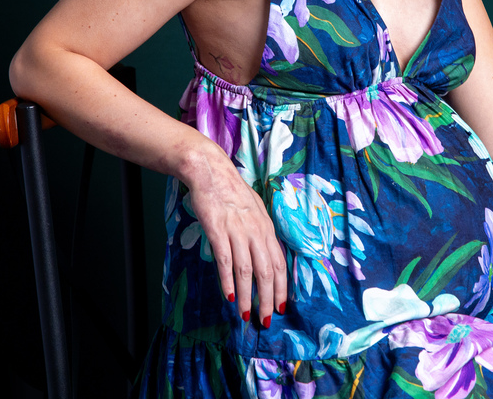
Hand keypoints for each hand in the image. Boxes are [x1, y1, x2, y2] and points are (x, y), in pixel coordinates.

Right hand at [182, 143, 287, 327]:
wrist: (211, 171)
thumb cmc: (232, 192)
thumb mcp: (255, 212)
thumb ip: (261, 234)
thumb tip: (267, 259)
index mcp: (267, 228)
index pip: (279, 264)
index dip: (282, 288)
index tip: (281, 307)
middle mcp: (256, 231)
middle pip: (267, 271)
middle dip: (268, 299)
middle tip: (266, 320)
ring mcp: (237, 230)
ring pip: (247, 270)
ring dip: (248, 295)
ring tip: (247, 315)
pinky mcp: (217, 229)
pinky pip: (225, 259)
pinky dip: (228, 280)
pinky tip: (230, 296)